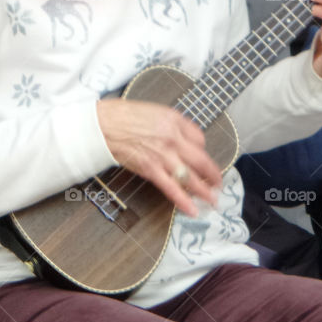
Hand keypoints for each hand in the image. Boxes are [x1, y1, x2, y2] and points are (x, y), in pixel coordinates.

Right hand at [95, 97, 222, 215]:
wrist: (102, 126)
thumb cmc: (124, 116)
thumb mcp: (155, 111)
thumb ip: (174, 124)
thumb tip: (186, 138)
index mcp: (175, 122)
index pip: (199, 139)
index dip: (202, 150)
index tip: (201, 158)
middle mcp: (173, 139)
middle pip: (201, 160)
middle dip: (213, 175)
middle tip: (219, 184)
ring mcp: (163, 156)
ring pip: (190, 177)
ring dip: (204, 192)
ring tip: (212, 201)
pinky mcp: (151, 170)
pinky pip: (171, 188)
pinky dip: (183, 201)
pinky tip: (192, 210)